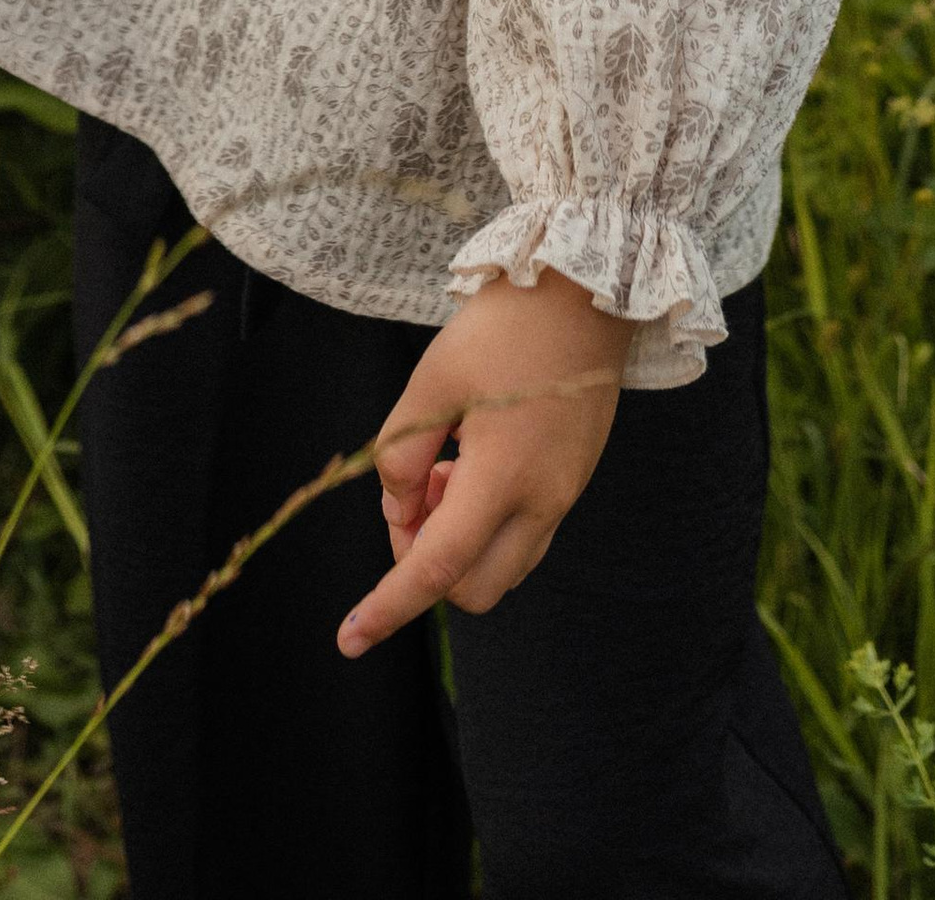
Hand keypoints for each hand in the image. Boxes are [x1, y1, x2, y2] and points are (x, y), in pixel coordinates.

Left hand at [338, 269, 629, 655]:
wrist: (585, 295)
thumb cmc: (502, 330)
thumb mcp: (432, 380)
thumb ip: (402, 453)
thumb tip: (398, 513)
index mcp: (504, 478)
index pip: (437, 568)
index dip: (390, 607)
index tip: (349, 639)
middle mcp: (541, 502)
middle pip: (473, 586)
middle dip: (427, 562)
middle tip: (411, 496)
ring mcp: (564, 496)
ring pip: (500, 567)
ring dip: (458, 542)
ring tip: (440, 468)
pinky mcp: (572, 481)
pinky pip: (522, 536)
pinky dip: (485, 522)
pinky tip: (469, 461)